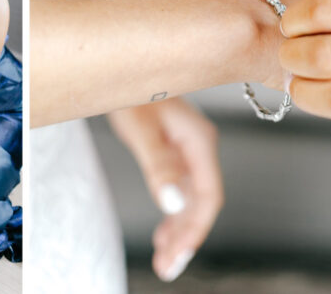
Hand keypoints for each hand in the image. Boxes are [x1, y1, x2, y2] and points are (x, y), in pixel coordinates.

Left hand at [108, 98, 221, 282]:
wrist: (122, 64)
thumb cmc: (132, 89)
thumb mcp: (142, 128)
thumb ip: (159, 165)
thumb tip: (173, 201)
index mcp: (199, 141)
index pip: (209, 197)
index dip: (195, 230)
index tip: (178, 254)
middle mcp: (198, 146)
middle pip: (201, 202)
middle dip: (186, 237)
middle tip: (168, 266)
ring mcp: (187, 147)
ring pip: (191, 197)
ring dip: (180, 228)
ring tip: (165, 256)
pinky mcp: (174, 147)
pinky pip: (181, 187)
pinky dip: (173, 211)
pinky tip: (164, 229)